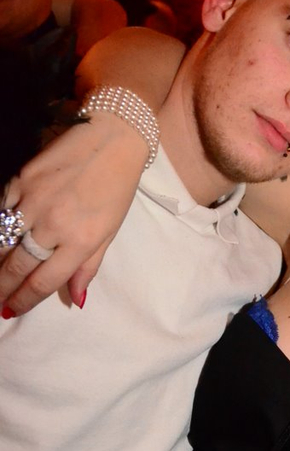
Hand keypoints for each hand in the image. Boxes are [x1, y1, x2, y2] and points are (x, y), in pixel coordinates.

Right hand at [0, 114, 146, 313]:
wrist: (113, 139)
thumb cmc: (116, 189)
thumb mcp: (109, 232)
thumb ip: (88, 267)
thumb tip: (76, 300)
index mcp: (80, 241)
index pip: (44, 281)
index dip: (24, 300)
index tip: (10, 311)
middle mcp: (53, 224)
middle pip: (17, 265)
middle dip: (2, 288)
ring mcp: (34, 200)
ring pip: (0, 240)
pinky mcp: (21, 179)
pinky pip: (0, 209)